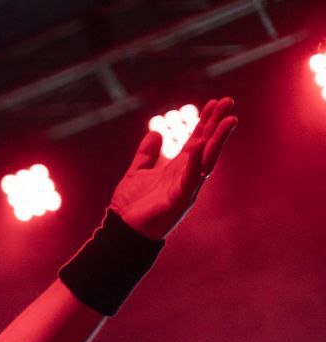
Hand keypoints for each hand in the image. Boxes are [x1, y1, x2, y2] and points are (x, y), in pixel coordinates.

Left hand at [111, 97, 237, 239]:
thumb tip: (156, 133)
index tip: (214, 102)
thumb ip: (146, 154)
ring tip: (228, 121)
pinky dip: (196, 163)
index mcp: (178, 169)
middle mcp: (186, 176)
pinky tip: (200, 146)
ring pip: (207, 161)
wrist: (123, 230)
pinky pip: (190, 180)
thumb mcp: (137, 173)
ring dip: (217, 140)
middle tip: (229, 101)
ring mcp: (185, 188)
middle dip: (217, 124)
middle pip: (206, 145)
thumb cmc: (132, 206)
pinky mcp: (178, 201)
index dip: (205, 122)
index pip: (196, 141)